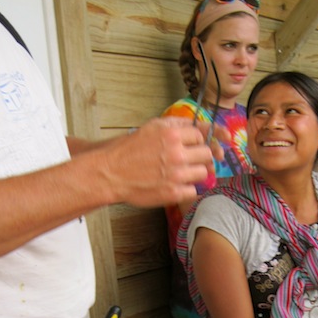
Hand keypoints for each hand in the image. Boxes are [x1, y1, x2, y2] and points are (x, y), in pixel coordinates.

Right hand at [98, 117, 225, 207]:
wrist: (111, 173)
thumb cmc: (128, 151)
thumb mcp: (151, 127)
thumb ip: (174, 124)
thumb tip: (194, 124)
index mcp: (172, 135)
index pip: (200, 135)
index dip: (197, 141)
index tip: (193, 147)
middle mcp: (177, 153)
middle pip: (206, 154)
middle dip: (199, 157)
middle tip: (189, 161)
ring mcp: (176, 174)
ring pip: (203, 173)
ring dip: (194, 174)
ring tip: (181, 174)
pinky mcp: (173, 193)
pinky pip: (194, 191)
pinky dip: (186, 189)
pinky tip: (175, 186)